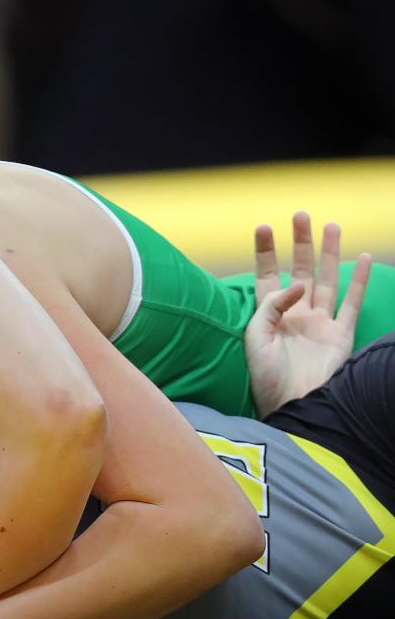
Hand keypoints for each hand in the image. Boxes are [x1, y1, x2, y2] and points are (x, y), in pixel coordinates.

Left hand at [244, 212, 370, 416]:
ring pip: (326, 279)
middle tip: (301, 214)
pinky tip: (361, 257)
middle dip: (300, 242)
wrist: (293, 405)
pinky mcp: (341, 335)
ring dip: (329, 253)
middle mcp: (295, 315)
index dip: (265, 252)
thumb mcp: (256, 338)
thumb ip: (270, 306)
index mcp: (269, 317)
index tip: (263, 226)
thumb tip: (296, 284)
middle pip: (298, 270)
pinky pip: (352, 302)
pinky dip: (358, 280)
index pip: (266, 276)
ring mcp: (319, 323)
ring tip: (331, 225)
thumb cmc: (267, 377)